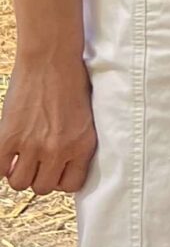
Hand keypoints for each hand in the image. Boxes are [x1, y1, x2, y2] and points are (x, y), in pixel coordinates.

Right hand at [0, 52, 96, 196]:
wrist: (51, 59)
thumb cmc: (71, 82)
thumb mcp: (85, 118)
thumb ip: (76, 144)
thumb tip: (63, 164)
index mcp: (82, 146)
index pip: (71, 186)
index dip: (59, 179)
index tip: (53, 169)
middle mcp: (58, 150)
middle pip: (42, 187)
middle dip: (37, 177)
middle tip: (34, 161)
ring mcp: (32, 145)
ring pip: (19, 183)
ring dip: (18, 173)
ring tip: (20, 157)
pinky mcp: (8, 137)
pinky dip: (1, 164)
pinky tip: (7, 152)